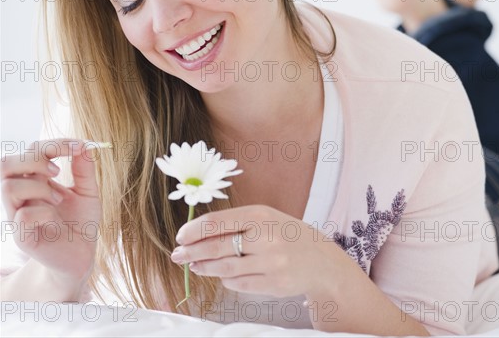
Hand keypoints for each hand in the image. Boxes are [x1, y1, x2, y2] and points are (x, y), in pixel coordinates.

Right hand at [0, 139, 100, 282]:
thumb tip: (85, 146)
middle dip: (34, 158)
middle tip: (58, 170)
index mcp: (36, 180)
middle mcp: (22, 195)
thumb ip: (85, 169)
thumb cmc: (80, 221)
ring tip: (58, 200)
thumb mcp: (88, 192)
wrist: (82, 254)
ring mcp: (18, 215)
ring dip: (39, 188)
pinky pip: (22, 216)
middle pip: (7, 163)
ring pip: (9, 187)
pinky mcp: (21, 236)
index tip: (80, 146)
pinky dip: (42, 212)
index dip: (54, 144)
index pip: (31, 151)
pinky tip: (54, 218)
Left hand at [172, 205, 353, 297]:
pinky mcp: (274, 284)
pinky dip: (226, 279)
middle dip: (192, 252)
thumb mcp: (265, 218)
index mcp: (260, 215)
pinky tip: (221, 274)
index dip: (193, 231)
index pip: (217, 222)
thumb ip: (235, 224)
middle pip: (217, 246)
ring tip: (195, 266)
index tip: (180, 237)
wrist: (321, 260)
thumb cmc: (286, 235)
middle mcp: (266, 237)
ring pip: (225, 267)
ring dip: (205, 267)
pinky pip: (239, 283)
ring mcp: (271, 262)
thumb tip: (196, 236)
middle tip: (177, 255)